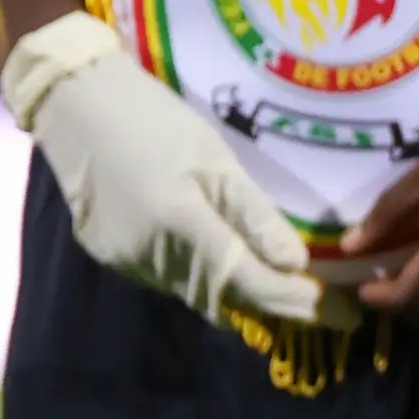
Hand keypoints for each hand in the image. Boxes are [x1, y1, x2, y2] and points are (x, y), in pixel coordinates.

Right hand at [2, 13, 326, 331]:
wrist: (71, 101)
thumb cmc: (151, 117)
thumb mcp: (212, 157)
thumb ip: (252, 215)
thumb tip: (296, 265)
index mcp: (184, 228)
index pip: (255, 285)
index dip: (303, 305)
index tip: (347, 317)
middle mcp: (154, 259)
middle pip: (226, 299)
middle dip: (273, 302)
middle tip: (318, 297)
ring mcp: (126, 261)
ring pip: (195, 292)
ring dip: (234, 288)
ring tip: (270, 274)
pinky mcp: (108, 255)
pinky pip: (166, 277)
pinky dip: (196, 271)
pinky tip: (209, 248)